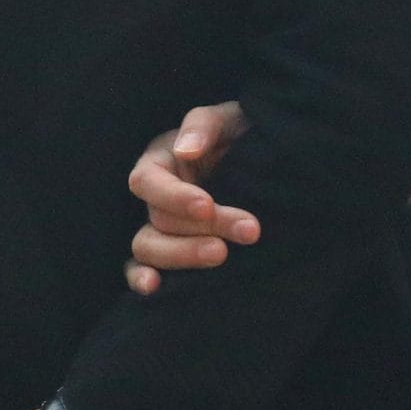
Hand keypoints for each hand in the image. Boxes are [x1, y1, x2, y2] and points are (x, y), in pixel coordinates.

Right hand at [123, 100, 256, 294]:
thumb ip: (205, 126)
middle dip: (201, 228)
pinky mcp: (168, 254)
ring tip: (223, 255)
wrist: (271, 165)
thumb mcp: (229, 119)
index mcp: (161, 161)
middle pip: (157, 220)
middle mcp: (155, 196)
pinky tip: (155, 289)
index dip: (174, 197)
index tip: (208, 206)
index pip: (149, 181)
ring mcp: (158, 227)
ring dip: (183, 255)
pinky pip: (139, 269)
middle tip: (249, 231)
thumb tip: (185, 150)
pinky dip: (141, 279)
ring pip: (147, 248)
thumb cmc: (242, 136)